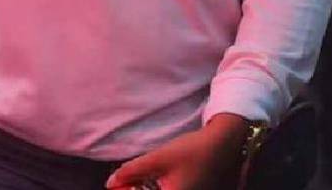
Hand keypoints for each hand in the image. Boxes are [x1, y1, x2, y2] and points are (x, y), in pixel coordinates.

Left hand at [106, 113, 247, 189]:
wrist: (222, 145)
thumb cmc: (191, 152)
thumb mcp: (158, 158)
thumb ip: (132, 171)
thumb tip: (110, 183)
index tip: (118, 187)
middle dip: (136, 188)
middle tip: (126, 183)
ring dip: (146, 187)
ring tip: (137, 180)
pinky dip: (158, 187)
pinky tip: (154, 180)